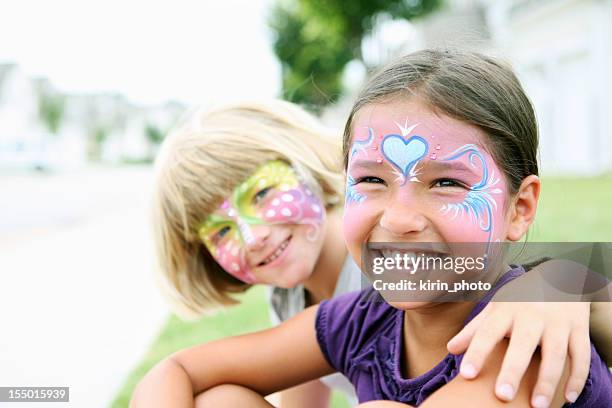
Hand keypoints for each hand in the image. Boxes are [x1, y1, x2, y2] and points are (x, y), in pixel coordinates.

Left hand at [447, 301, 590, 406]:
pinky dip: (577, 377)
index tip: (466, 374)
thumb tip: (450, 349)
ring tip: (537, 405)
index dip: (477, 352)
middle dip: (512, 370)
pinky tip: (569, 398)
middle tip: (502, 395)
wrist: (561, 275)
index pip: (488, 331)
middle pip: (523, 344)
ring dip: (547, 381)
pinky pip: (581, 355)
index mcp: (506, 309)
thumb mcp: (497, 308)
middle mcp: (532, 315)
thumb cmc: (521, 298)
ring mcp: (557, 322)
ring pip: (555, 353)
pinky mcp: (579, 328)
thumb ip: (475, 329)